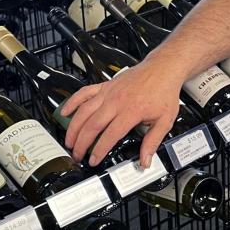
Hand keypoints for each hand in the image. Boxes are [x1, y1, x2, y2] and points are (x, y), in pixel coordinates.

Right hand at [60, 60, 182, 166]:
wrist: (162, 69)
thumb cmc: (163, 92)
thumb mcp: (164, 120)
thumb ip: (152, 142)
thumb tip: (146, 160)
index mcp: (131, 111)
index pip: (110, 135)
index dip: (99, 150)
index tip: (94, 160)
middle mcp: (117, 101)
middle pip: (92, 125)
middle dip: (82, 143)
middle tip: (77, 155)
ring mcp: (108, 92)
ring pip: (84, 111)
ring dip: (73, 127)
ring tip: (69, 141)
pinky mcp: (105, 85)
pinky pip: (84, 93)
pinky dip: (72, 102)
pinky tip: (65, 112)